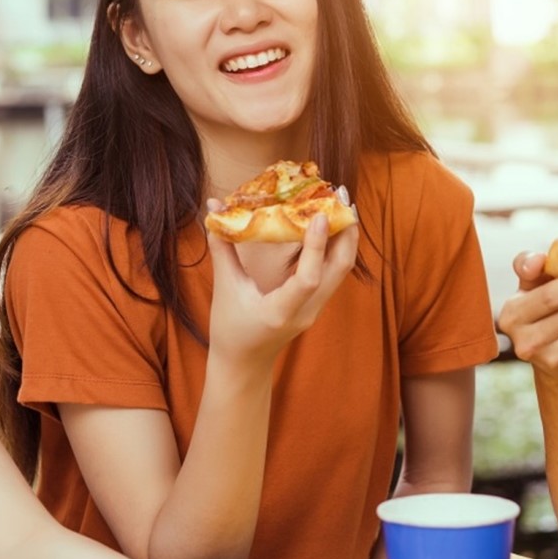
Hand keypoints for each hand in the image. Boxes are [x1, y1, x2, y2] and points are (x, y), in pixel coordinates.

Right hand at [205, 209, 358, 366]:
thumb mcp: (224, 289)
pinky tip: (331, 223)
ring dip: (345, 235)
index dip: (317, 246)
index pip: (308, 279)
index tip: (319, 215)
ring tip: (341, 202)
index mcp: (280, 311)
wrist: (244, 363)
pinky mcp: (318, 304)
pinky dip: (337, 246)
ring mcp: (316, 309)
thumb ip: (222, 248)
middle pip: (340, 269)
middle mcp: (306, 311)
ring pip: (342, 269)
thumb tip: (212, 207)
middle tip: (340, 195)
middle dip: (345, 231)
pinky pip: (335, 272)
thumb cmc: (230, 329)